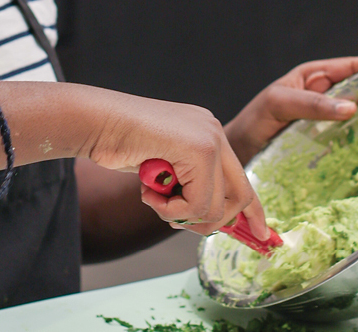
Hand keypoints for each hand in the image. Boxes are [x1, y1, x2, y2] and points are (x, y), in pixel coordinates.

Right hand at [84, 98, 269, 240]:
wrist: (96, 122)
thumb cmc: (119, 142)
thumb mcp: (162, 167)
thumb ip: (186, 183)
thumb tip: (206, 217)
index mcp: (208, 134)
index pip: (241, 178)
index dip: (253, 210)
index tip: (261, 234)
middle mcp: (214, 133)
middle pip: (239, 196)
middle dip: (211, 220)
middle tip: (175, 220)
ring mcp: (210, 138)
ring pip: (215, 205)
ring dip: (180, 214)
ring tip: (154, 199)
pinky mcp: (199, 149)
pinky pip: (197, 202)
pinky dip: (169, 209)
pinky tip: (148, 192)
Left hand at [224, 56, 357, 164]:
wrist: (238, 154)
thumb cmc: (254, 121)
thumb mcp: (279, 105)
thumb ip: (312, 104)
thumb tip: (353, 106)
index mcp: (314, 76)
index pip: (354, 66)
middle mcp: (324, 95)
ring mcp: (328, 119)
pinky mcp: (328, 142)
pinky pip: (352, 137)